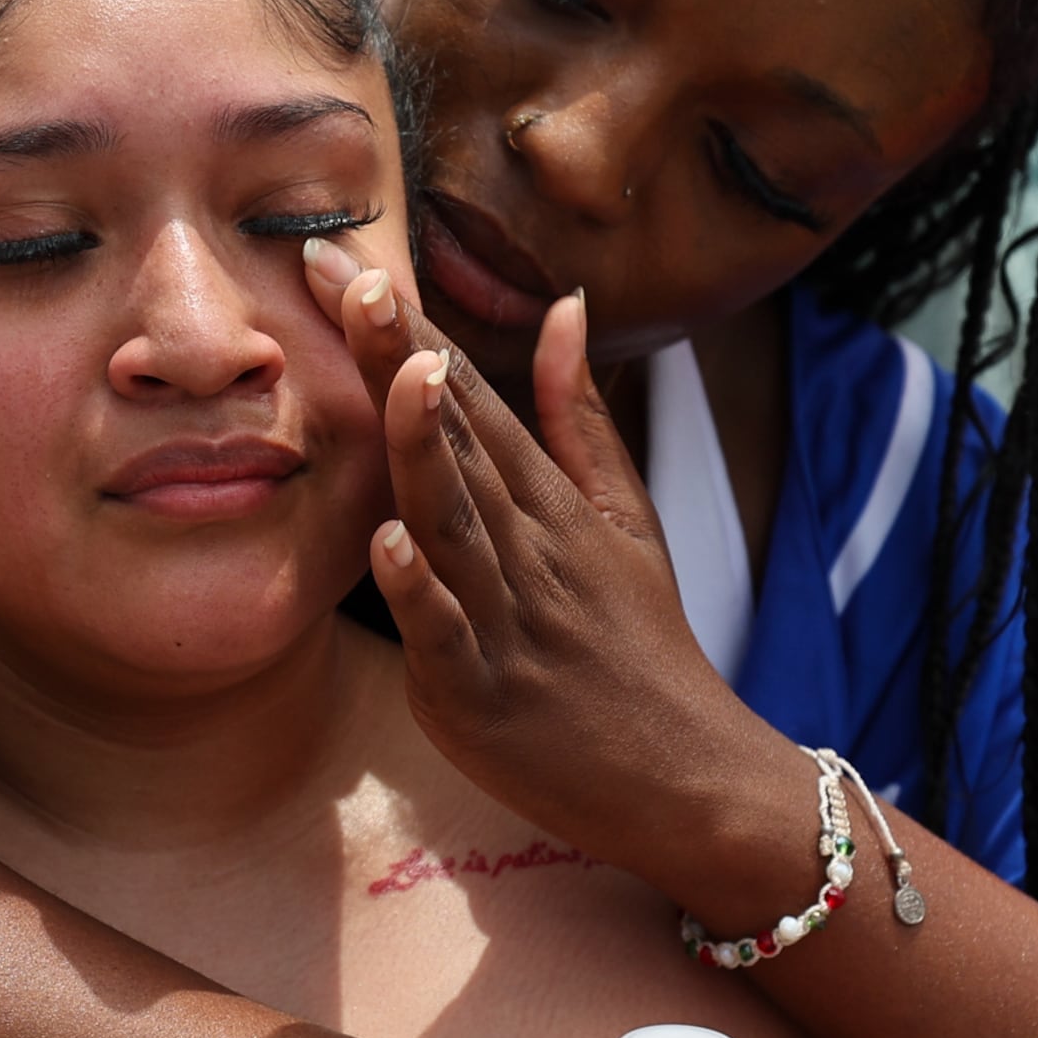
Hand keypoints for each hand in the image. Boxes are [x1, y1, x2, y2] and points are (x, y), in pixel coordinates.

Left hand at [296, 238, 811, 887]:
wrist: (687, 779)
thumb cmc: (639, 645)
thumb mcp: (623, 516)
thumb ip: (577, 413)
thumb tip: (562, 304)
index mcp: (548, 503)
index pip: (473, 397)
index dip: (414, 327)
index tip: (352, 258)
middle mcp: (526, 548)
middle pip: (458, 440)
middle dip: (404, 356)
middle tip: (349, 275)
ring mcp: (504, 621)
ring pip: (456, 521)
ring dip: (423, 447)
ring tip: (397, 373)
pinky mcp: (481, 697)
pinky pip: (447, 636)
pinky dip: (420, 590)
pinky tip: (388, 542)